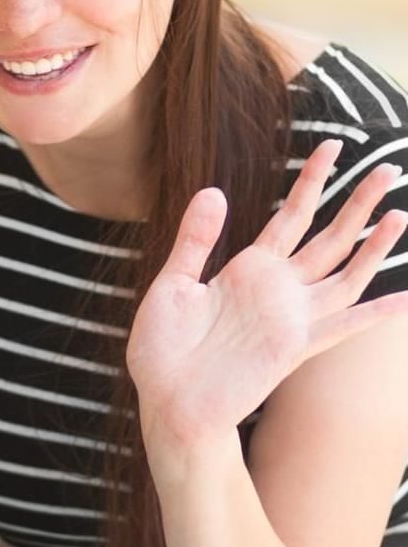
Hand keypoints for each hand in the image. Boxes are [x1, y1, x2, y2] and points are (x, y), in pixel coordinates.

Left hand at [127, 139, 407, 447]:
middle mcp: (276, 290)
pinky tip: (406, 298)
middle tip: (387, 167)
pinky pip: (343, 327)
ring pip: (344, 273)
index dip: (310, 182)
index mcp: (247, 269)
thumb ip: (196, 240)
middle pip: (327, 237)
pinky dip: (376, 313)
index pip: (289, 216)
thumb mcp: (172, 284)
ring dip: (373, 246)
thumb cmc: (162, 348)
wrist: (164, 400)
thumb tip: (214, 189)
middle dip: (356, 203)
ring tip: (401, 212)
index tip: (330, 146)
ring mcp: (289, 317)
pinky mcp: (293, 346)